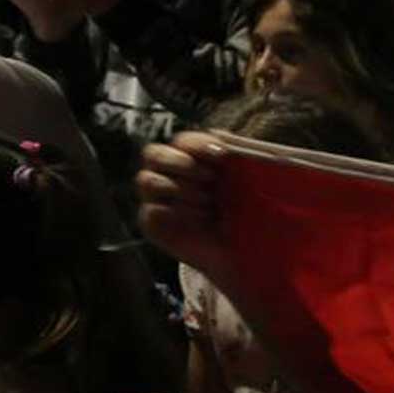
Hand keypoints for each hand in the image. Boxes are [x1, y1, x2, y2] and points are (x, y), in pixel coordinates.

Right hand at [137, 132, 231, 276]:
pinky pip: (151, 211)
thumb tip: (227, 141)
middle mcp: (167, 173)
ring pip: (147, 180)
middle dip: (179, 162)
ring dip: (178, 189)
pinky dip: (172, 214)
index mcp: (190, 158)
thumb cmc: (241, 212)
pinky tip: (198, 221)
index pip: (184, 141)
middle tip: (209, 177)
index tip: (221, 153)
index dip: (198, 144)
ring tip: (207, 203)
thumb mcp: (246, 184)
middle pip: (153, 153)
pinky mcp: (151, 222)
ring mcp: (156, 198)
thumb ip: (237, 158)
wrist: (237, 251)